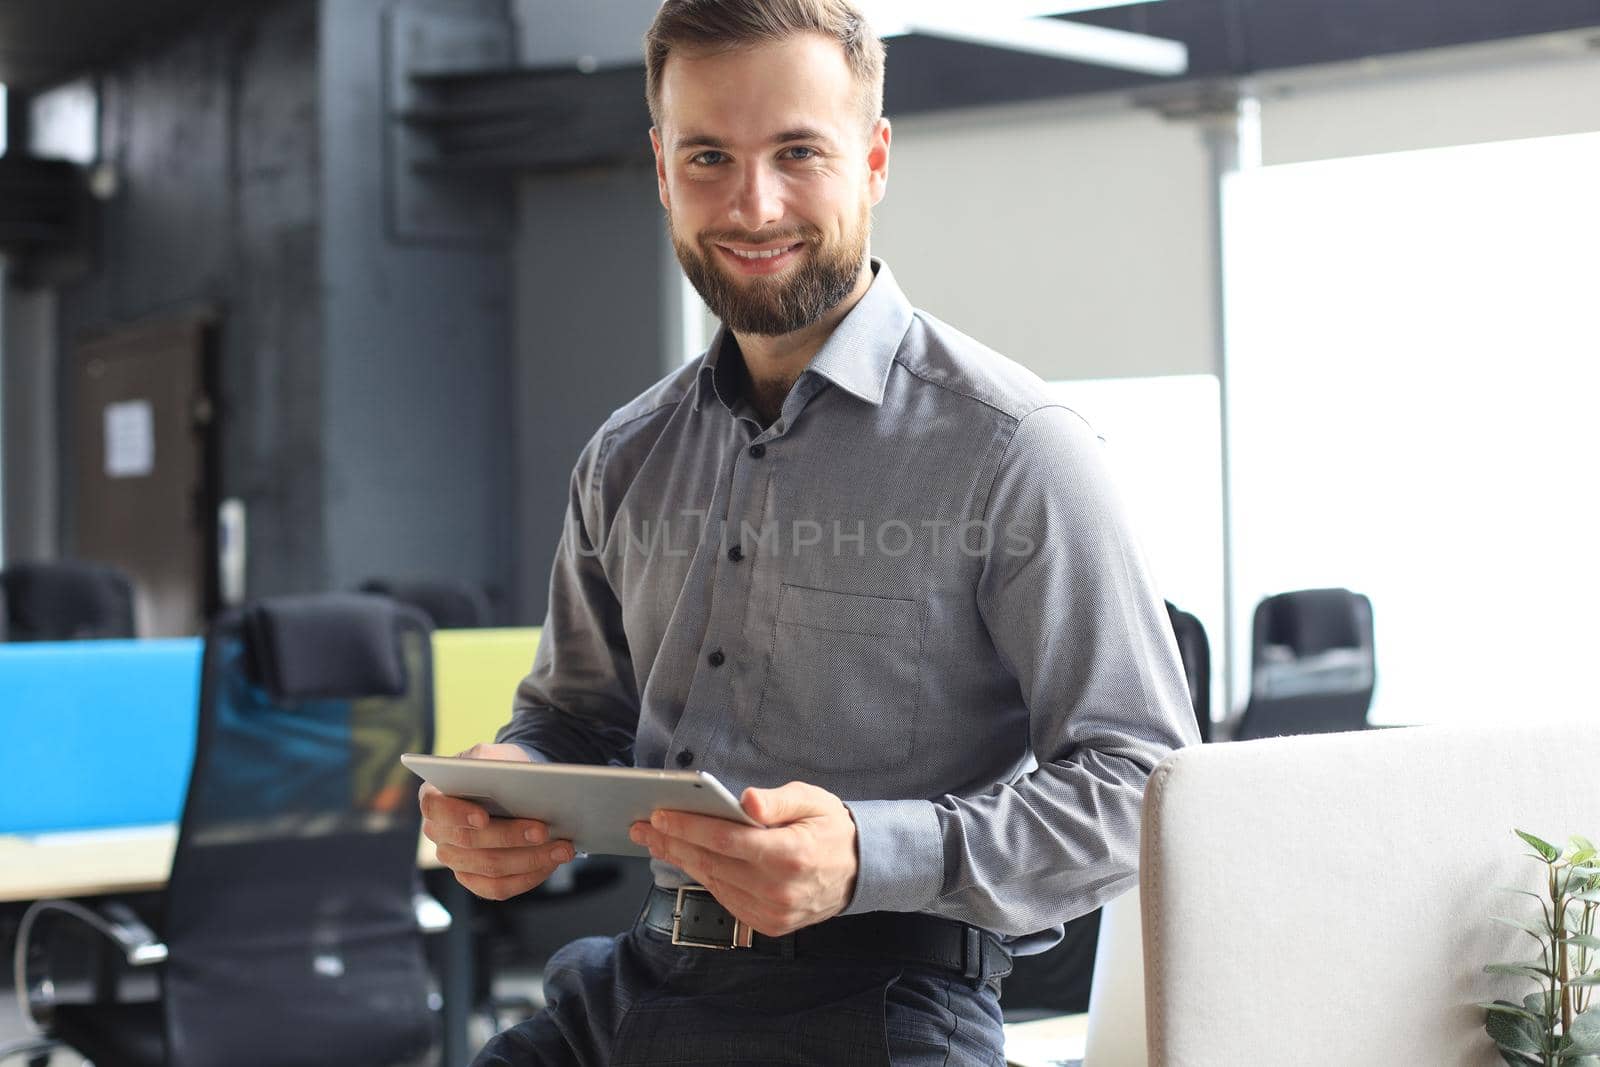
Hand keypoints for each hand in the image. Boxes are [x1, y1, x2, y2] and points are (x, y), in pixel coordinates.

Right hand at [418, 743, 574, 899]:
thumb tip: (501, 774)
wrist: (515, 785)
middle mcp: (439, 832)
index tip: (483, 817)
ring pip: (489, 868)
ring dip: (529, 859)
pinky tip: (551, 864)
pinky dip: (528, 877)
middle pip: (469, 843)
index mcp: (434, 797)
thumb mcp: (493, 754)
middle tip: (543, 831)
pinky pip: (498, 888)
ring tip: (562, 848)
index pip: (435, 808)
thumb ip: (489, 760)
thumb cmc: (501, 766)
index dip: (456, 815)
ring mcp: (455, 859)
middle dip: (510, 837)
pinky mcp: (475, 879)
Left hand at [630, 780, 858, 936]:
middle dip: (673, 843)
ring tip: (658, 841)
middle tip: (644, 828)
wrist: (861, 870)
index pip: (727, 839)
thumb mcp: (813, 800)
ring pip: (715, 883)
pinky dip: (705, 879)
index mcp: (790, 855)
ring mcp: (774, 912)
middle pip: (713, 863)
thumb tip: (747, 800)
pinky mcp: (770, 924)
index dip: (690, 827)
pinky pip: (726, 900)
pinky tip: (688, 861)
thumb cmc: (831, 828)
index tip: (660, 815)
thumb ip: (778, 800)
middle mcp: (779, 889)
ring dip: (682, 861)